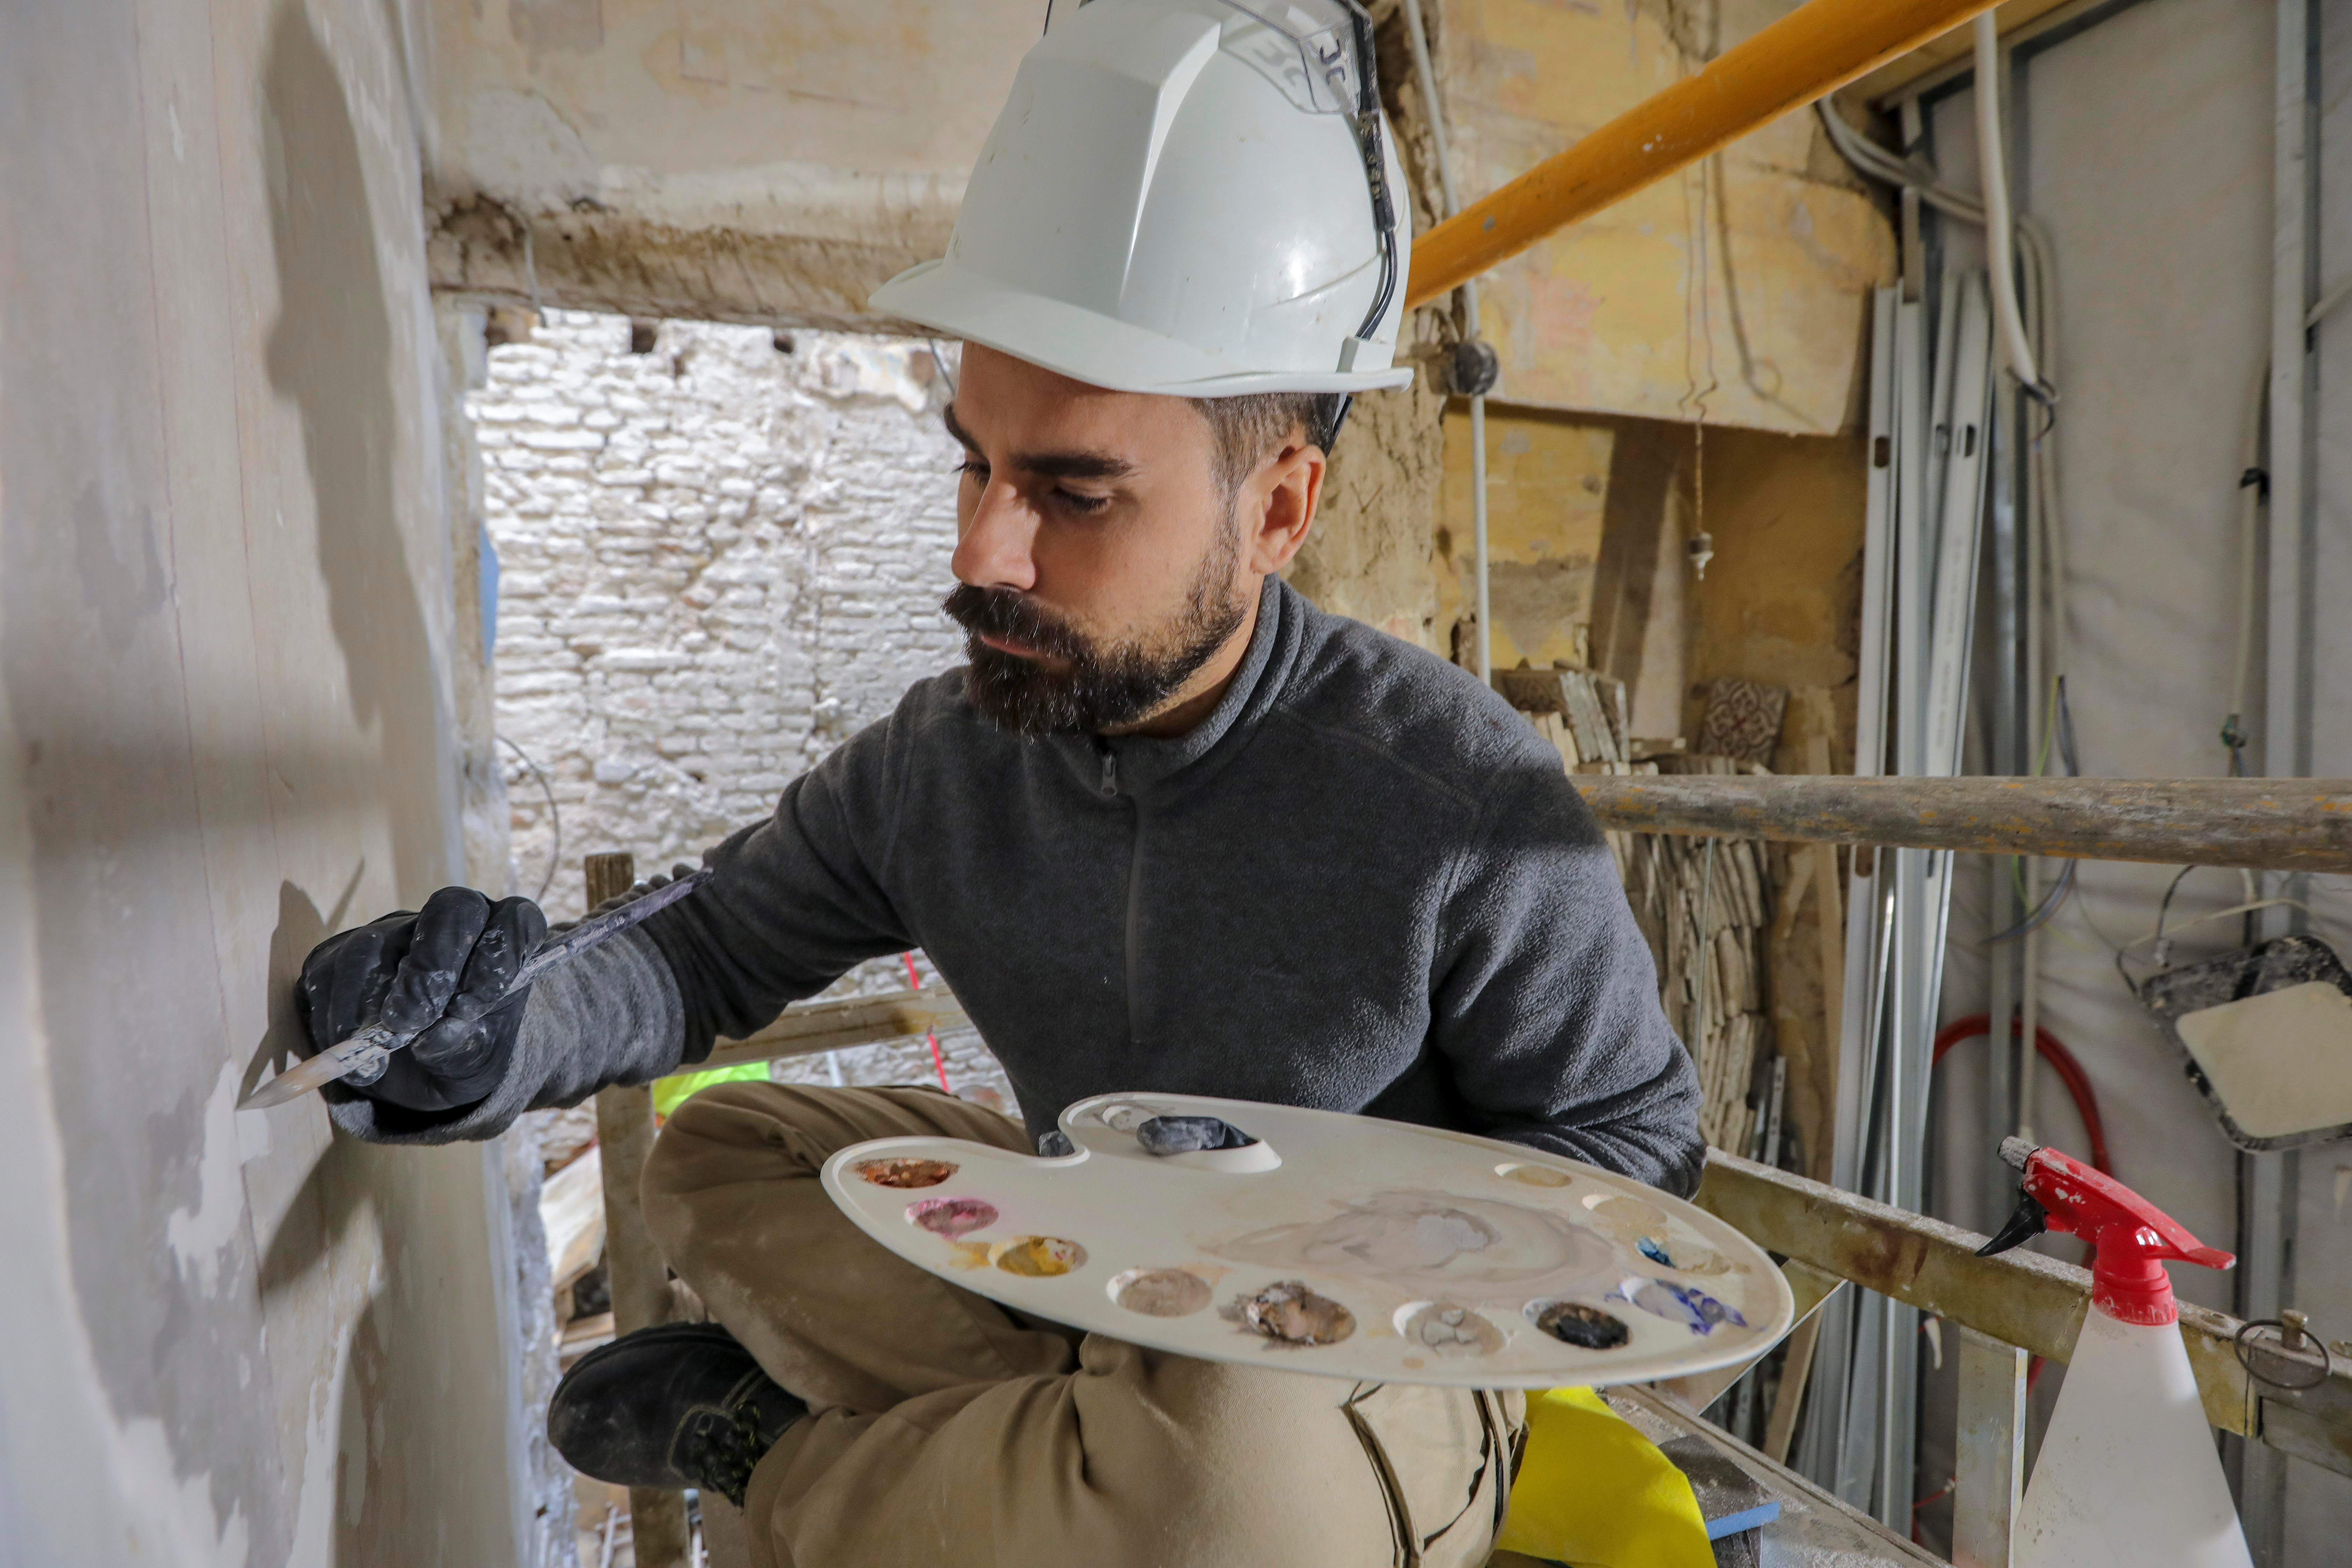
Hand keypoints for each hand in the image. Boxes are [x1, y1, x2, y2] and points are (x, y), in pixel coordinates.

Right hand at [295, 887, 547, 1112]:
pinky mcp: (341, 951)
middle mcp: (450, 922)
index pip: (517, 920)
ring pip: (376, 942)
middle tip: (412, 1021)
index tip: (471, 1009)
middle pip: (450, 908)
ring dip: (370, 1002)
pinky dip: (336, 1015)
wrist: (415, 1075)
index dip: (498, 956)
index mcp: (502, 940)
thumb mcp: (473, 1065)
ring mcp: (393, 931)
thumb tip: (433, 1038)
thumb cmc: (460, 1057)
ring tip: (376, 1056)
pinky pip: (330, 969)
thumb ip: (463, 1048)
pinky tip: (348, 1047)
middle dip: (430, 964)